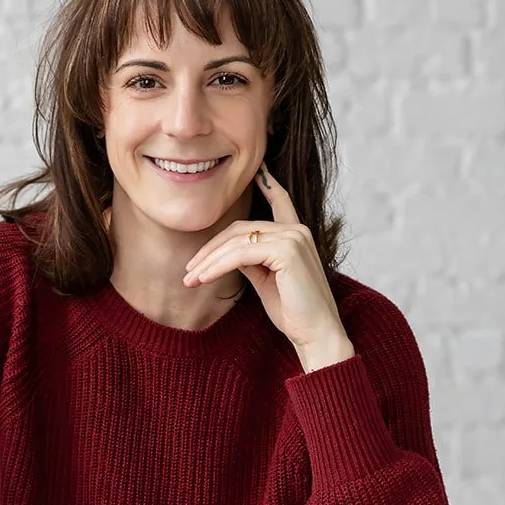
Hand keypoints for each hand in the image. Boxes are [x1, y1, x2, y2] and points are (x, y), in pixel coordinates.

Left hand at [182, 161, 351, 357]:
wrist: (315, 335)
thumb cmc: (293, 313)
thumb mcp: (266, 281)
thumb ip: (251, 261)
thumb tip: (229, 253)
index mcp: (296, 235)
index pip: (280, 202)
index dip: (268, 184)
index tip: (258, 169)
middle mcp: (297, 231)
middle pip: (241, 228)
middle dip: (210, 248)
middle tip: (189, 269)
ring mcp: (294, 237)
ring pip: (237, 241)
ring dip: (208, 260)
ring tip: (190, 279)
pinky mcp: (287, 251)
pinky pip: (241, 254)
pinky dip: (218, 266)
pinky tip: (203, 278)